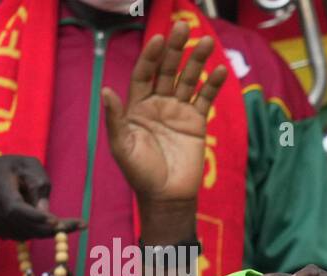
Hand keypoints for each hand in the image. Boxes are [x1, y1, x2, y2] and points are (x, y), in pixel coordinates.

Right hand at [0, 155, 83, 239]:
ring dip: (48, 229)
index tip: (58, 221)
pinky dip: (38, 229)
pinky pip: (24, 235)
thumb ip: (38, 181)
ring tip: (65, 220)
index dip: (37, 217)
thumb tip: (45, 209)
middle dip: (56, 228)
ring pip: (29, 234)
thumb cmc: (3, 170)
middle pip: (28, 226)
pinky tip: (44, 220)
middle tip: (80, 224)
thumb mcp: (23, 164)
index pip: (17, 209)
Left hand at [101, 21, 227, 213]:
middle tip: (183, 27)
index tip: (160, 39)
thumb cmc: (140, 173)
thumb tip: (107, 90)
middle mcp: (158, 104)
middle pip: (168, 70)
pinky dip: (212, 85)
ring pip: (189, 80)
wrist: (166, 196)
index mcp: (137, 106)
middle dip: (176, 49)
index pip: (145, 73)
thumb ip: (116, 118)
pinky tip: (219, 71)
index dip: (152, 56)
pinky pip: (205, 99)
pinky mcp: (197, 123)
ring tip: (206, 41)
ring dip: (197, 61)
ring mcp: (179, 112)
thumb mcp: (121, 146)